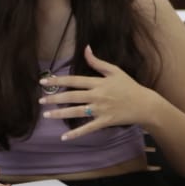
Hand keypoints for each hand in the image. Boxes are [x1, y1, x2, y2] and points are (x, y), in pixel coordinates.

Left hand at [41, 44, 160, 139]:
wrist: (144, 104)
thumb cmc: (129, 86)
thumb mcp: (115, 71)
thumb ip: (97, 62)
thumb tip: (86, 48)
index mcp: (98, 82)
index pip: (74, 80)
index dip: (58, 80)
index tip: (44, 81)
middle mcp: (97, 96)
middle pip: (72, 97)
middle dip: (54, 98)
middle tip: (40, 100)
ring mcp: (100, 110)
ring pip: (77, 112)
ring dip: (60, 114)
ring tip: (46, 115)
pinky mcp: (104, 122)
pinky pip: (88, 128)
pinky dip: (76, 133)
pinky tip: (64, 137)